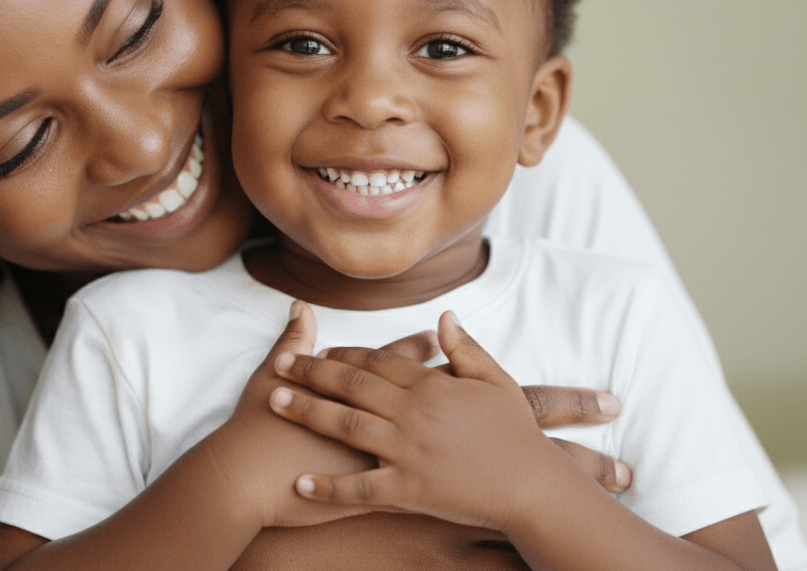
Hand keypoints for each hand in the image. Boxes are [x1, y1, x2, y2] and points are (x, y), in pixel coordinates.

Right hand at [204, 300, 437, 528]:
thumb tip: (301, 307)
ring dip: (441, 426)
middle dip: (440, 381)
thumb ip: (292, 341)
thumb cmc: (255, 427)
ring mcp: (376, 457)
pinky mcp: (372, 490)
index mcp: (351, 391)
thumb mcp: (271, 376)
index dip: (414, 348)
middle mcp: (373, 421)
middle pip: (416, 395)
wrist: (244, 481)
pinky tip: (446, 471)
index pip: (391, 362)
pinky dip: (428, 475)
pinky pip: (410, 482)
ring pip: (423, 439)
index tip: (435, 335)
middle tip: (460, 369)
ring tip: (462, 416)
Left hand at [268, 308, 591, 532]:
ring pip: (345, 426)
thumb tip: (445, 316)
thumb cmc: (517, 434)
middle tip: (279, 364)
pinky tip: (300, 482)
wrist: (532, 485)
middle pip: (351, 385)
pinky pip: (359, 488)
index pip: (378, 360)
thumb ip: (466, 348)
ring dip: (306, 412)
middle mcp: (412, 413)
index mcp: (431, 386)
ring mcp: (407, 451)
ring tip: (274, 402)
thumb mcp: (496, 381)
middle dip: (311, 372)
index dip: (344, 353)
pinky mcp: (407, 489)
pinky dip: (328, 486)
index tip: (318, 348)